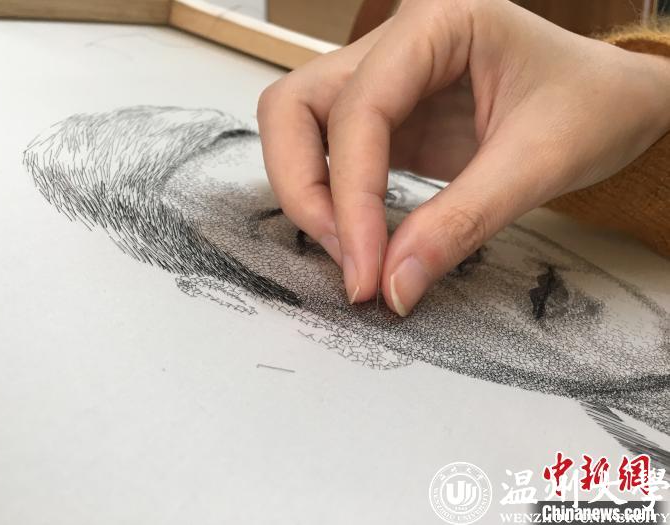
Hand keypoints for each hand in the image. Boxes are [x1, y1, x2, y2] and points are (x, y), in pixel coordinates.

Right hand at [257, 0, 669, 315]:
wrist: (614, 105)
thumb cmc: (593, 107)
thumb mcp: (537, 163)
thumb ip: (460, 224)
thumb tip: (394, 285)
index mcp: (437, 22)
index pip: (359, 110)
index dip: (352, 197)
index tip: (366, 270)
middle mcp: (396, 44)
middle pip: (295, 107)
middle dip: (304, 188)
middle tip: (345, 258)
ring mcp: (387, 83)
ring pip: (298, 128)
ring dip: (307, 195)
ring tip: (351, 253)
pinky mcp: (390, 123)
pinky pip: (331, 158)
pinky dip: (333, 203)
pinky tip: (360, 240)